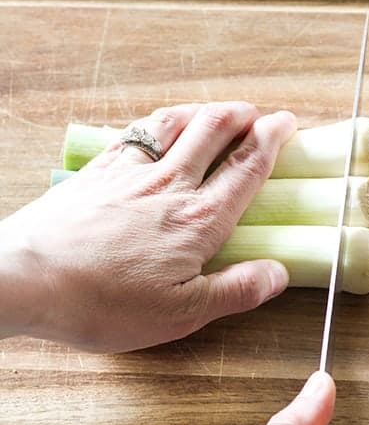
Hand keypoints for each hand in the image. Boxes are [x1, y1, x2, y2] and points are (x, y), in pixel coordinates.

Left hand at [0, 102, 295, 350]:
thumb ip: (234, 290)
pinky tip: (161, 126)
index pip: (246, 168)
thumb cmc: (102, 303)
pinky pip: (138, 131)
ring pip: (177, 123)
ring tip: (220, 110)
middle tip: (261, 113)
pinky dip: (161, 121)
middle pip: (215, 132)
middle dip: (244, 116)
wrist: (26, 278)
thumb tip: (278, 273)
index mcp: (198, 221)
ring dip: (205, 110)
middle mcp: (170, 185)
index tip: (286, 123)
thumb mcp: (180, 314)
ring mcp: (131, 171)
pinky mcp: (98, 170)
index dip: (271, 140)